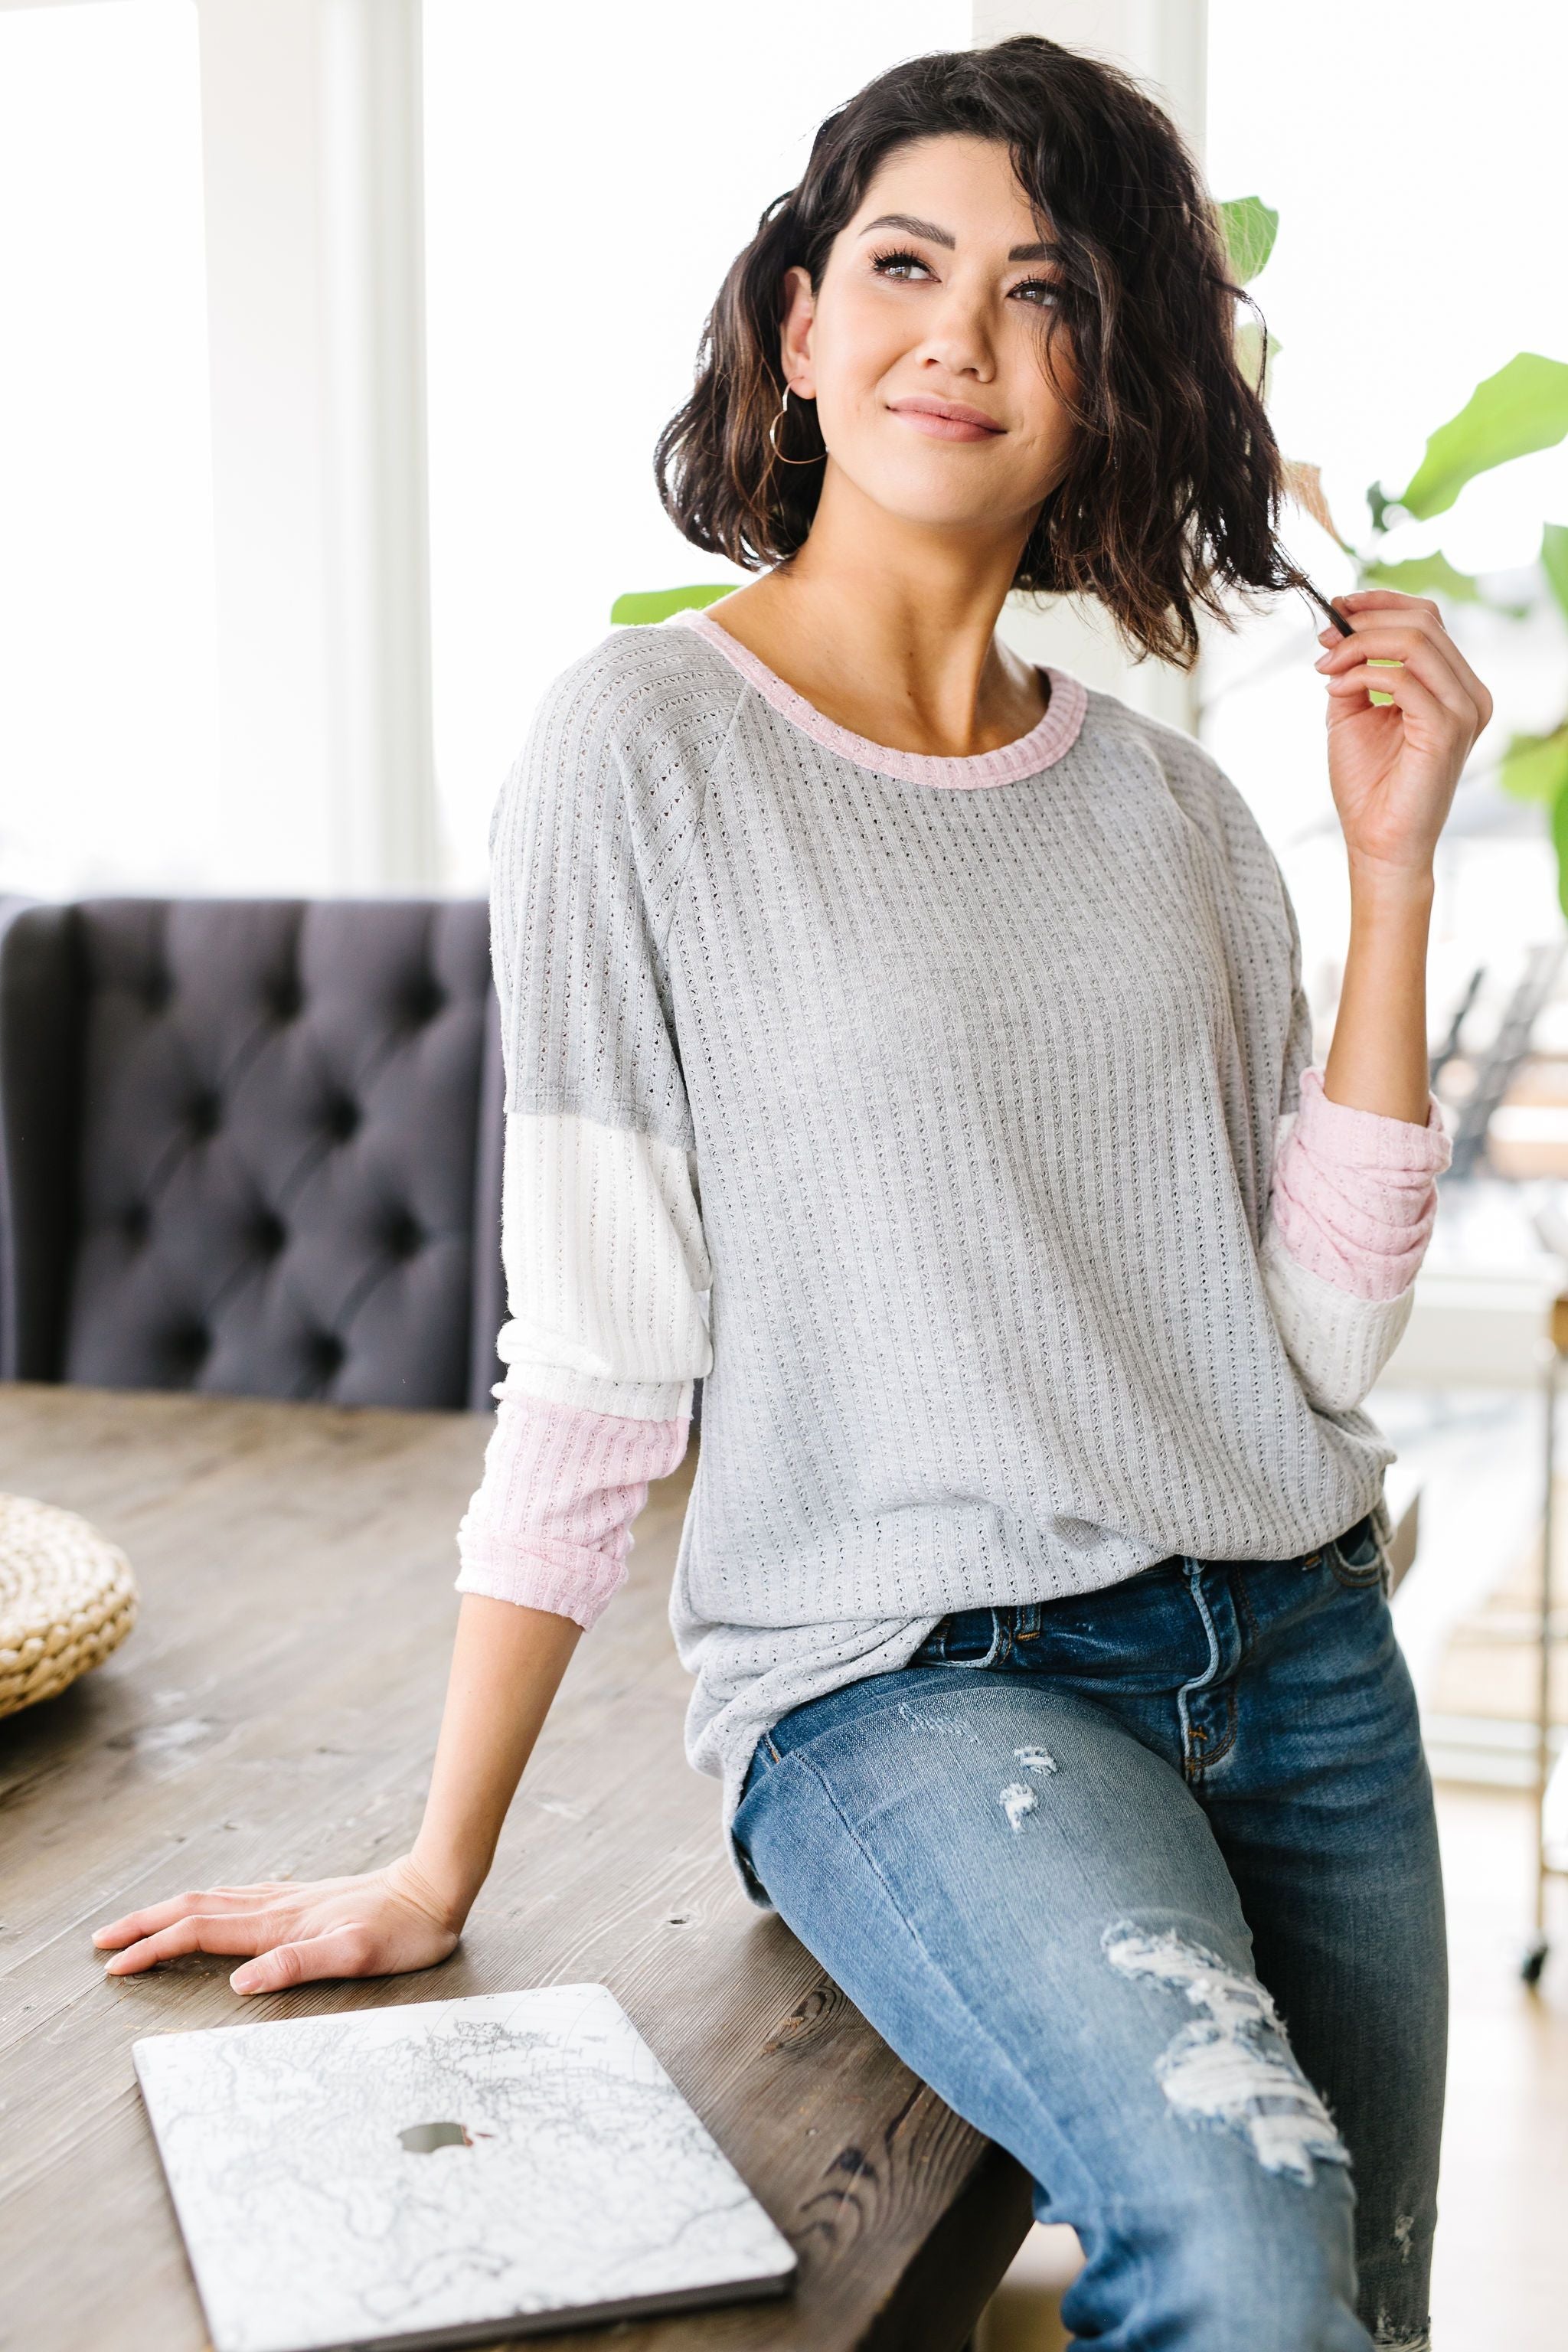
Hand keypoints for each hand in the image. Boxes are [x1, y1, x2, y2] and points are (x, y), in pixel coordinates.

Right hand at [91, 1851, 462, 1996]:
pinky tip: (206, 1908)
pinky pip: (237, 1898)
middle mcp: (275, 1906)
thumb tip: (240, 1982)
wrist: (435, 1887)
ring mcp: (288, 1900)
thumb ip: (298, 1966)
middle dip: (143, 1924)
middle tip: (100, 1940)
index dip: (154, 1948)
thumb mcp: (357, 1955)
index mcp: (278, 1925)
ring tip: (137, 1925)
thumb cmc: (403, 1930)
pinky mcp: (302, 1899)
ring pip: (212, 1900)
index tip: (115, 1967)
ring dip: (168, 1912)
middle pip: (193, 1908)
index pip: (199, 1933)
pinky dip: (204, 1905)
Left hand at [1314, 588, 1492, 879]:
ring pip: (1415, 643)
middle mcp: (1469, 693)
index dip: (1380, 604)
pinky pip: (1404, 680)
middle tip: (1323, 641)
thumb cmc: (1369, 785)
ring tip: (1325, 667)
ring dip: (1359, 647)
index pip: (1427, 619)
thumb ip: (1355, 670)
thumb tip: (1340, 632)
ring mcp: (1464, 710)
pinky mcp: (1447, 730)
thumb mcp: (1354, 713)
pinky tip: (1337, 690)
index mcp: (1454, 685)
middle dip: (1364, 623)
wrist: (1377, 842)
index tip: (1336, 608)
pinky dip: (1363, 675)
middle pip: (1422, 622)